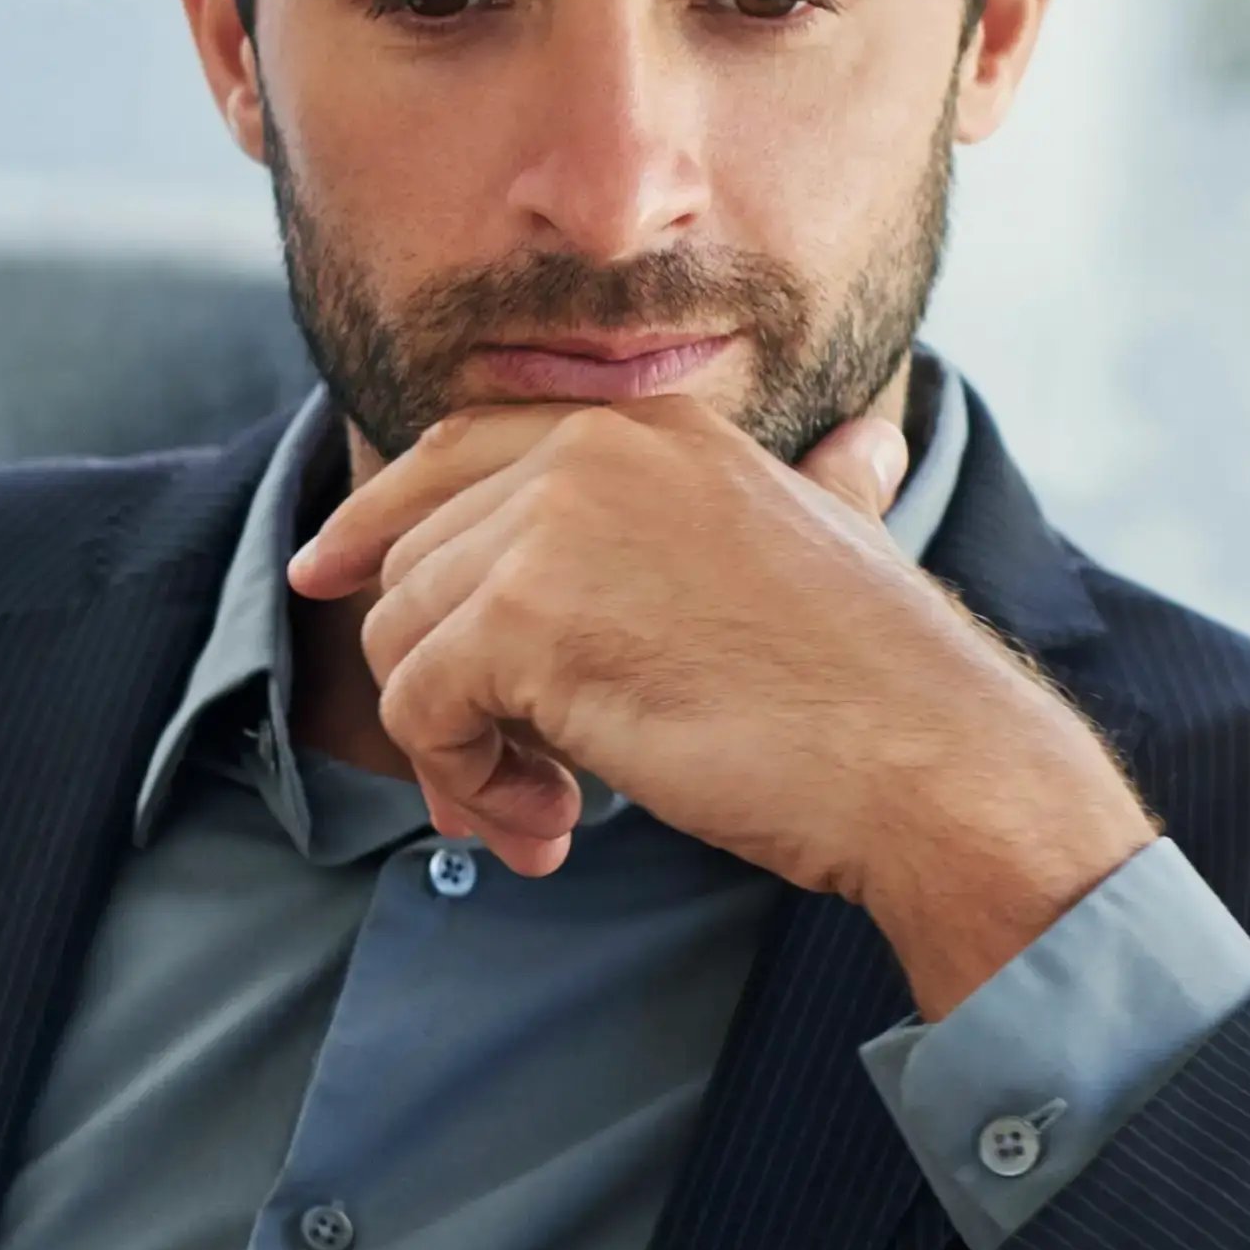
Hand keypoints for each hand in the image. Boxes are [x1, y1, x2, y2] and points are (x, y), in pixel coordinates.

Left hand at [285, 399, 1156, 1014]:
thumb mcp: (841, 538)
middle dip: (443, 687)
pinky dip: (462, 782)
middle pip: (417, 566)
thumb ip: (820, 485)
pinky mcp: (520, 621)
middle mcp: (589, 449)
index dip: (378, 517)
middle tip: (520, 786)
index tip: (323, 577)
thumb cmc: (886, 681)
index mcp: (650, 425)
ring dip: (457, 752)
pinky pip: (417, 708)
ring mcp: (549, 528)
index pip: (455, 450)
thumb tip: (867, 448)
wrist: (927, 757)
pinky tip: (552, 824)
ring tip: (545, 814)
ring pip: (402, 642)